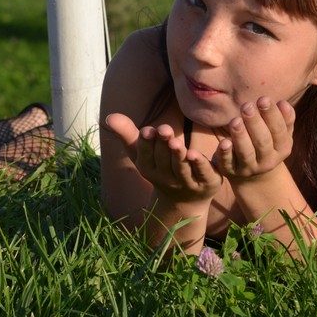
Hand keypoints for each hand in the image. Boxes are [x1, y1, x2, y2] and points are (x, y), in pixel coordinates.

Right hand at [105, 112, 222, 205]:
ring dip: (179, 155)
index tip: (147, 130)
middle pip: (163, 159)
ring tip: (176, 142)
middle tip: (164, 129)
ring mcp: (186, 183)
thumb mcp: (141, 152)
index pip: (145, 155)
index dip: (146, 143)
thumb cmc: (160, 167)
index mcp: (148, 169)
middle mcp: (165, 178)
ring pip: (181, 168)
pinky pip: (204, 173)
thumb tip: (110, 116)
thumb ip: (128, 133)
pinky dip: (202, 163)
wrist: (185, 200)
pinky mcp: (207, 184)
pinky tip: (198, 153)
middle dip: (163, 144)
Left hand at [209, 97, 295, 181]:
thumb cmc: (268, 143)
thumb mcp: (280, 134)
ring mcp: (249, 168)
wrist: (255, 176)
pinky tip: (224, 142)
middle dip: (254, 123)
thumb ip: (285, 119)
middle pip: (262, 141)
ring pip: (245, 153)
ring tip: (235, 120)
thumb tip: (284, 104)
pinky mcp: (231, 170)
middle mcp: (267, 160)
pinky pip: (228, 163)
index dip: (272, 115)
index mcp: (282, 149)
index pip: (278, 131)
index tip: (263, 99)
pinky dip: (225, 153)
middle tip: (247, 106)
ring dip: (240, 136)